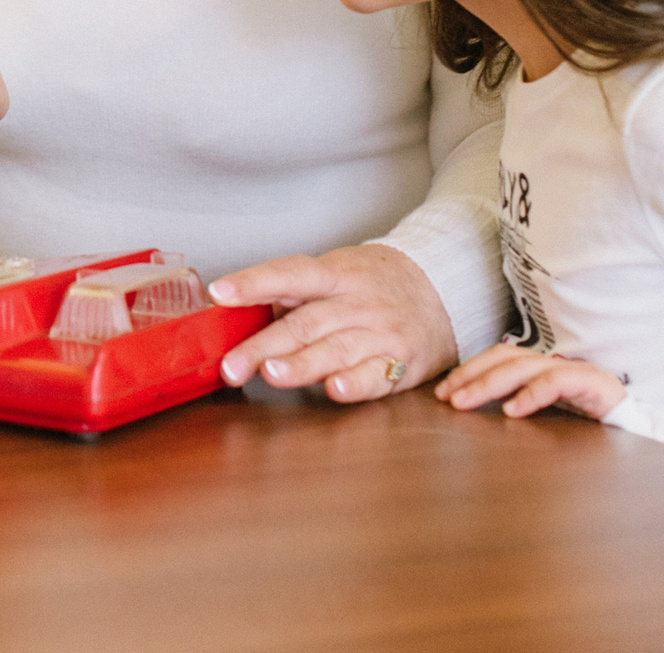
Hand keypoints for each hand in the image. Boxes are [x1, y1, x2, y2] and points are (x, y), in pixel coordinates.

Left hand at [208, 243, 459, 402]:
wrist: (444, 289)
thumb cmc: (374, 284)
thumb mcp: (336, 274)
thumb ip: (293, 296)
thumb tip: (238, 317)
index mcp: (335, 275)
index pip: (289, 274)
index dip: (253, 282)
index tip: (219, 293)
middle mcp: (357, 302)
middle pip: (305, 323)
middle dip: (264, 345)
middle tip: (230, 364)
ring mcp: (381, 332)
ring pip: (336, 349)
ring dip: (301, 364)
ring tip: (269, 374)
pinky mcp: (402, 363)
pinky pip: (376, 375)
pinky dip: (354, 384)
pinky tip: (333, 390)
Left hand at [437, 344, 625, 420]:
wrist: (640, 431)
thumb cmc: (590, 427)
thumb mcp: (546, 417)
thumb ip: (517, 407)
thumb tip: (474, 410)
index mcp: (542, 369)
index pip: (499, 358)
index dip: (469, 370)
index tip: (441, 392)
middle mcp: (555, 364)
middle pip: (505, 357)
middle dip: (471, 374)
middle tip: (445, 396)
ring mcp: (574, 371)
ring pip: (524, 367)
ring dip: (490, 383)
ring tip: (466, 401)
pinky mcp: (594, 384)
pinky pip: (556, 382)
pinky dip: (531, 394)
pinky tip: (512, 411)